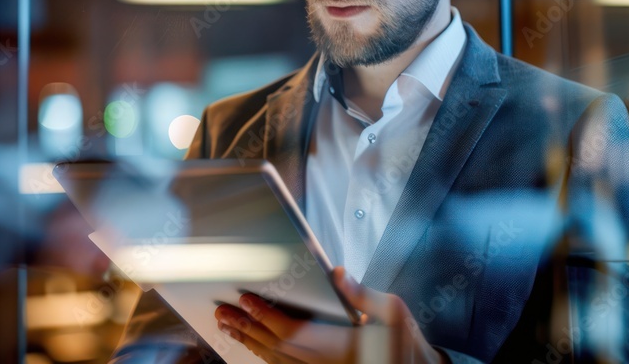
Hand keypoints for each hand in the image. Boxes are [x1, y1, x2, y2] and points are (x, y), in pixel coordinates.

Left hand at [214, 267, 443, 363]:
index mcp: (342, 346)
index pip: (293, 332)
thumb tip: (337, 272)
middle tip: (223, 313)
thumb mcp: (394, 313)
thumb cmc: (405, 344)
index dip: (265, 316)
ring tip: (228, 327)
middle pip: (276, 347)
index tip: (245, 299)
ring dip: (249, 343)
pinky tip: (252, 347)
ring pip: (276, 361)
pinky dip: (264, 357)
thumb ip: (364, 294)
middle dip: (247, 328)